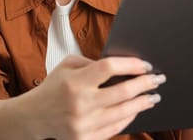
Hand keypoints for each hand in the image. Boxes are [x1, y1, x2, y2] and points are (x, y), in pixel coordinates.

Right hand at [23, 54, 165, 138]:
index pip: (109, 67)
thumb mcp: (67, 65)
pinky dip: (129, 117)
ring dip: (143, 103)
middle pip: (123, 92)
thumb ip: (92, 62)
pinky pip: (115, 128)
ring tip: (153, 96)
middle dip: (146, 84)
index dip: (131, 65)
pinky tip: (136, 110)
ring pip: (124, 112)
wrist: (34, 117)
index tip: (145, 65)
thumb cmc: (53, 88)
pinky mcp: (85, 138)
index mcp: (75, 81)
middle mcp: (80, 103)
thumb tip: (122, 65)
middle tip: (158, 79)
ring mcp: (84, 124)